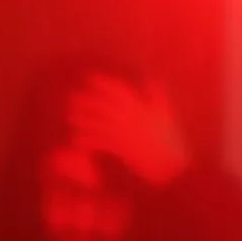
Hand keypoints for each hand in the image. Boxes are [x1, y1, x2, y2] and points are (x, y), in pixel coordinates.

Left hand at [64, 71, 190, 189]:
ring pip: (101, 124)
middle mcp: (132, 119)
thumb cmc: (168, 138)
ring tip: (72, 117)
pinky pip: (102, 143)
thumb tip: (152, 78)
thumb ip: (157, 96)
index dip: (104, 84)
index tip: (91, 80)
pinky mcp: (122, 149)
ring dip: (85, 120)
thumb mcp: (164, 114)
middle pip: (105, 107)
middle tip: (73, 98)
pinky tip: (78, 139)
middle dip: (89, 101)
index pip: (120, 92)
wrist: (170, 163)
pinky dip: (89, 140)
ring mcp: (127, 134)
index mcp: (142, 109)